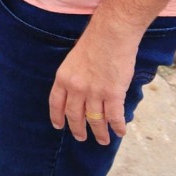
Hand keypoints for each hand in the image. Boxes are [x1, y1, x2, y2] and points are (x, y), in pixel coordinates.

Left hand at [48, 23, 139, 144]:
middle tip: (81, 138)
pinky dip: (117, 127)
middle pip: (74, 115)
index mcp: (63, 78)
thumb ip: (74, 77)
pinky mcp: (113, 94)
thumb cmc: (95, 42)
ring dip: (99, 132)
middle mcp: (76, 88)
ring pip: (95, 119)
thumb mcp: (73, 60)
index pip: (56, 103)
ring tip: (102, 140)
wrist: (111, 34)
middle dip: (78, 129)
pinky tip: (119, 133)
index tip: (59, 126)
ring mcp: (94, 92)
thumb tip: (79, 92)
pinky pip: (114, 116)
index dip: (57, 116)